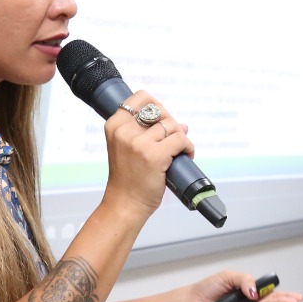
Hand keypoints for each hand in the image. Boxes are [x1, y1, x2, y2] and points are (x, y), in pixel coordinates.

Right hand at [100, 91, 191, 220]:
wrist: (125, 204)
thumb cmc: (127, 179)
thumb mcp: (124, 148)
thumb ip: (142, 131)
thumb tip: (179, 123)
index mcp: (114, 126)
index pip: (140, 97)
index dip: (156, 105)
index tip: (162, 119)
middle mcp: (124, 132)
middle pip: (159, 110)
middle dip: (171, 123)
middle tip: (172, 139)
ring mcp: (139, 143)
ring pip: (172, 125)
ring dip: (181, 137)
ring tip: (178, 151)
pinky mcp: (154, 155)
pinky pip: (181, 139)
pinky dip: (188, 147)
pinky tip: (186, 155)